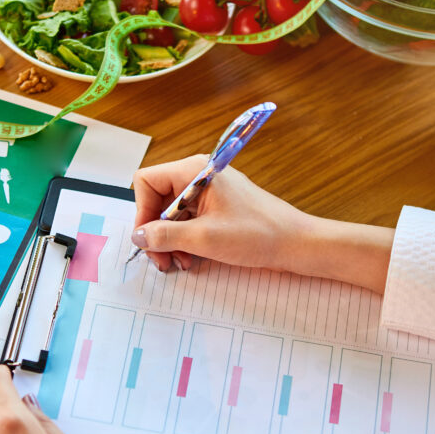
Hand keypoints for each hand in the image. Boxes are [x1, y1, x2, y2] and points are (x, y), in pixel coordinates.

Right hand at [132, 156, 395, 292]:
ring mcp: (209, 192)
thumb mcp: (204, 238)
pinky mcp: (218, 208)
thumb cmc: (257, 234)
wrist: (296, 244)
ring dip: (170, 241)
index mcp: (195, 171)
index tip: (148, 240)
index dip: (142, 212)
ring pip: (172, 214)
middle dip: (156, 232)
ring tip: (180, 263)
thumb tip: (138, 236)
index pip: (147, 181)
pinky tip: (192, 259)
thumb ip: (165, 235)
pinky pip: (189, 221)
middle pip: (157, 199)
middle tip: (162, 261)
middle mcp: (199, 176)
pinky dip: (185, 241)